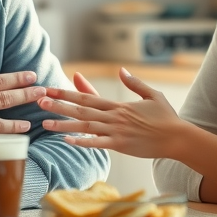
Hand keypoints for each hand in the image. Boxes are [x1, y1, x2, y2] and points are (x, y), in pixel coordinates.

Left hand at [39, 68, 183, 158]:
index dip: (67, 92)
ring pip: (85, 127)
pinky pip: (98, 144)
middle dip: (59, 104)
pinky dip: (83, 142)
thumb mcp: (152, 94)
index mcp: (118, 105)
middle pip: (81, 109)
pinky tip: (67, 141)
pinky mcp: (121, 146)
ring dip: (64, 124)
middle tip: (39, 99)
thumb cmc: (166, 117)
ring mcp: (116, 132)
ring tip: (45, 122)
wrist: (178, 137)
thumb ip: (134, 83)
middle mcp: (114, 117)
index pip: (87, 97)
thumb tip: (121, 70)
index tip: (50, 88)